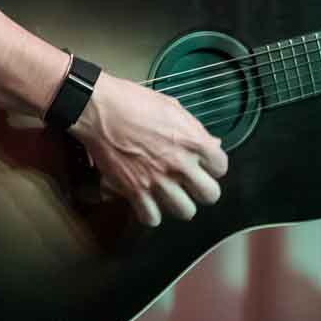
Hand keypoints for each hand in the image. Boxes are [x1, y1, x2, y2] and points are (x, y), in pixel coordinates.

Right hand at [67, 72, 227, 227]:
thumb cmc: (134, 102)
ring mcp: (158, 180)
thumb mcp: (172, 107)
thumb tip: (213, 144)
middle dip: (201, 189)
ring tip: (169, 194)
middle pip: (210, 195)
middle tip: (190, 183)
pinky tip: (147, 201)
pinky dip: (150, 213)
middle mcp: (180, 164)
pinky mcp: (134, 191)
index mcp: (193, 140)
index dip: (212, 166)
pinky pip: (152, 218)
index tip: (202, 164)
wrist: (99, 109)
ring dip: (178, 203)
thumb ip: (194, 130)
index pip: (221, 167)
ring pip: (185, 212)